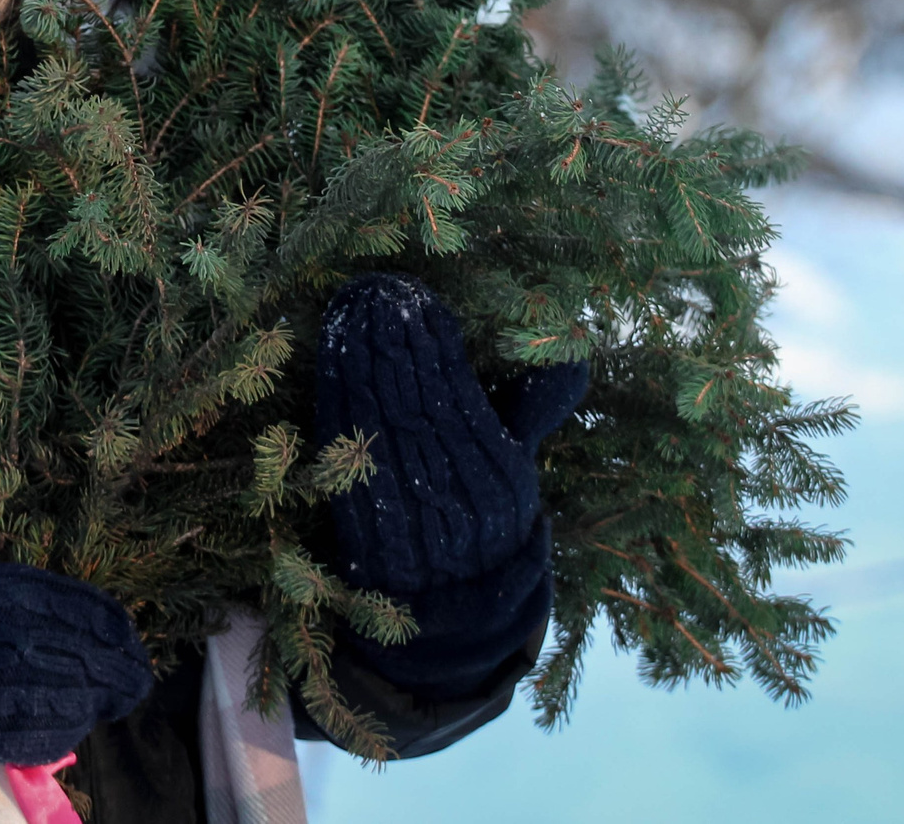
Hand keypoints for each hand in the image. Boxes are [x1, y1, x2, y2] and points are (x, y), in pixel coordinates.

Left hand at [313, 273, 585, 594]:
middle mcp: (456, 505)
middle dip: (392, 342)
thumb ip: (534, 407)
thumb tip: (573, 345)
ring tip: (350, 309)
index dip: (435, 347)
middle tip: (374, 288)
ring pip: (378, 425)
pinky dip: (337, 403)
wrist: (449, 615)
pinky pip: (346, 456)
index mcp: (499, 485)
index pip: (462, 401)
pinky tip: (330, 358)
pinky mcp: (358, 528)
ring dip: (359, 361)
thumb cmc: (483, 519)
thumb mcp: (516, 467)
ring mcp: (403, 518)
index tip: (416, 295)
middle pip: (417, 407)